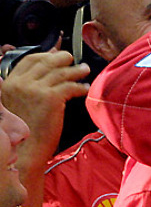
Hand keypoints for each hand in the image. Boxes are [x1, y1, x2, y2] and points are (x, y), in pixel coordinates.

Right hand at [0, 50, 89, 166]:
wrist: (24, 151)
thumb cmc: (24, 131)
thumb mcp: (17, 104)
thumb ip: (26, 88)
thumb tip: (47, 71)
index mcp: (9, 84)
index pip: (29, 60)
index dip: (46, 55)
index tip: (56, 55)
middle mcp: (20, 84)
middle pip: (46, 61)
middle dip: (62, 58)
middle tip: (73, 60)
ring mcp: (35, 89)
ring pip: (60, 72)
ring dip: (75, 70)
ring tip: (85, 70)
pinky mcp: (51, 98)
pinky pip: (70, 86)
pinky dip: (80, 86)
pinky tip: (85, 88)